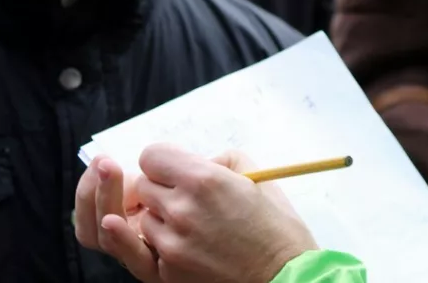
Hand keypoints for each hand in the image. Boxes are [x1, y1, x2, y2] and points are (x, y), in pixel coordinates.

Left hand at [85, 144, 318, 282]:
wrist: (284, 276)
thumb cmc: (274, 226)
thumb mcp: (252, 174)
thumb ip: (215, 160)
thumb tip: (192, 162)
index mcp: (203, 179)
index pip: (150, 156)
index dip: (163, 162)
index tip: (173, 170)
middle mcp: (182, 209)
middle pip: (143, 185)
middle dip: (161, 189)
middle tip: (186, 199)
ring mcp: (172, 243)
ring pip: (144, 218)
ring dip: (161, 219)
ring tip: (194, 226)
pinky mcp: (168, 272)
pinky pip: (149, 248)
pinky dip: (162, 245)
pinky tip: (183, 243)